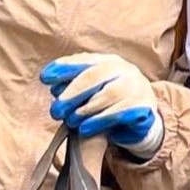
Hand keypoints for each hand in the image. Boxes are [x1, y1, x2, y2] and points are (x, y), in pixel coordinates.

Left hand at [41, 53, 163, 159]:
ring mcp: (137, 86)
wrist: (141, 117)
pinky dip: (101, 120)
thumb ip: (74, 88)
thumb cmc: (110, 102)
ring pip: (110, 93)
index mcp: (108, 61)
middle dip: (72, 93)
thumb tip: (55, 89)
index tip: (44, 78)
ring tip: (70, 121)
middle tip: (55, 110)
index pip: (84, 61)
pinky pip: (122, 112)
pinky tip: (85, 128)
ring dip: (86, 108)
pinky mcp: (144, 106)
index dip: (64, 67)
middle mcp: (124, 69)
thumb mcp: (92, 92)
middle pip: (95, 75)